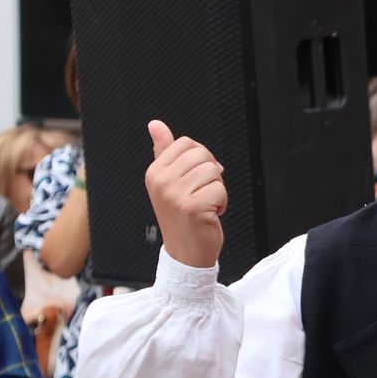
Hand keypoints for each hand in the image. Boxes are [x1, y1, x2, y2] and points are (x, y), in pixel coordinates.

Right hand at [146, 120, 226, 268]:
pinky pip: (220, 190)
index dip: (201, 160)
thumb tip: (156, 124)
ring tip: (204, 205)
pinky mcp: (192, 207)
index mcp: (154, 172)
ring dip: (217, 191)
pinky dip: (222, 204)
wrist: (186, 253)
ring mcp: (174, 194)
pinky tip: (209, 215)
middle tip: (201, 194)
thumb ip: (165, 151)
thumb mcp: (170, 182)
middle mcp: (161, 181)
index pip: (187, 143)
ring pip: (214, 172)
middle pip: (203, 155)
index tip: (194, 180)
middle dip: (211, 174)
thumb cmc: (183, 216)